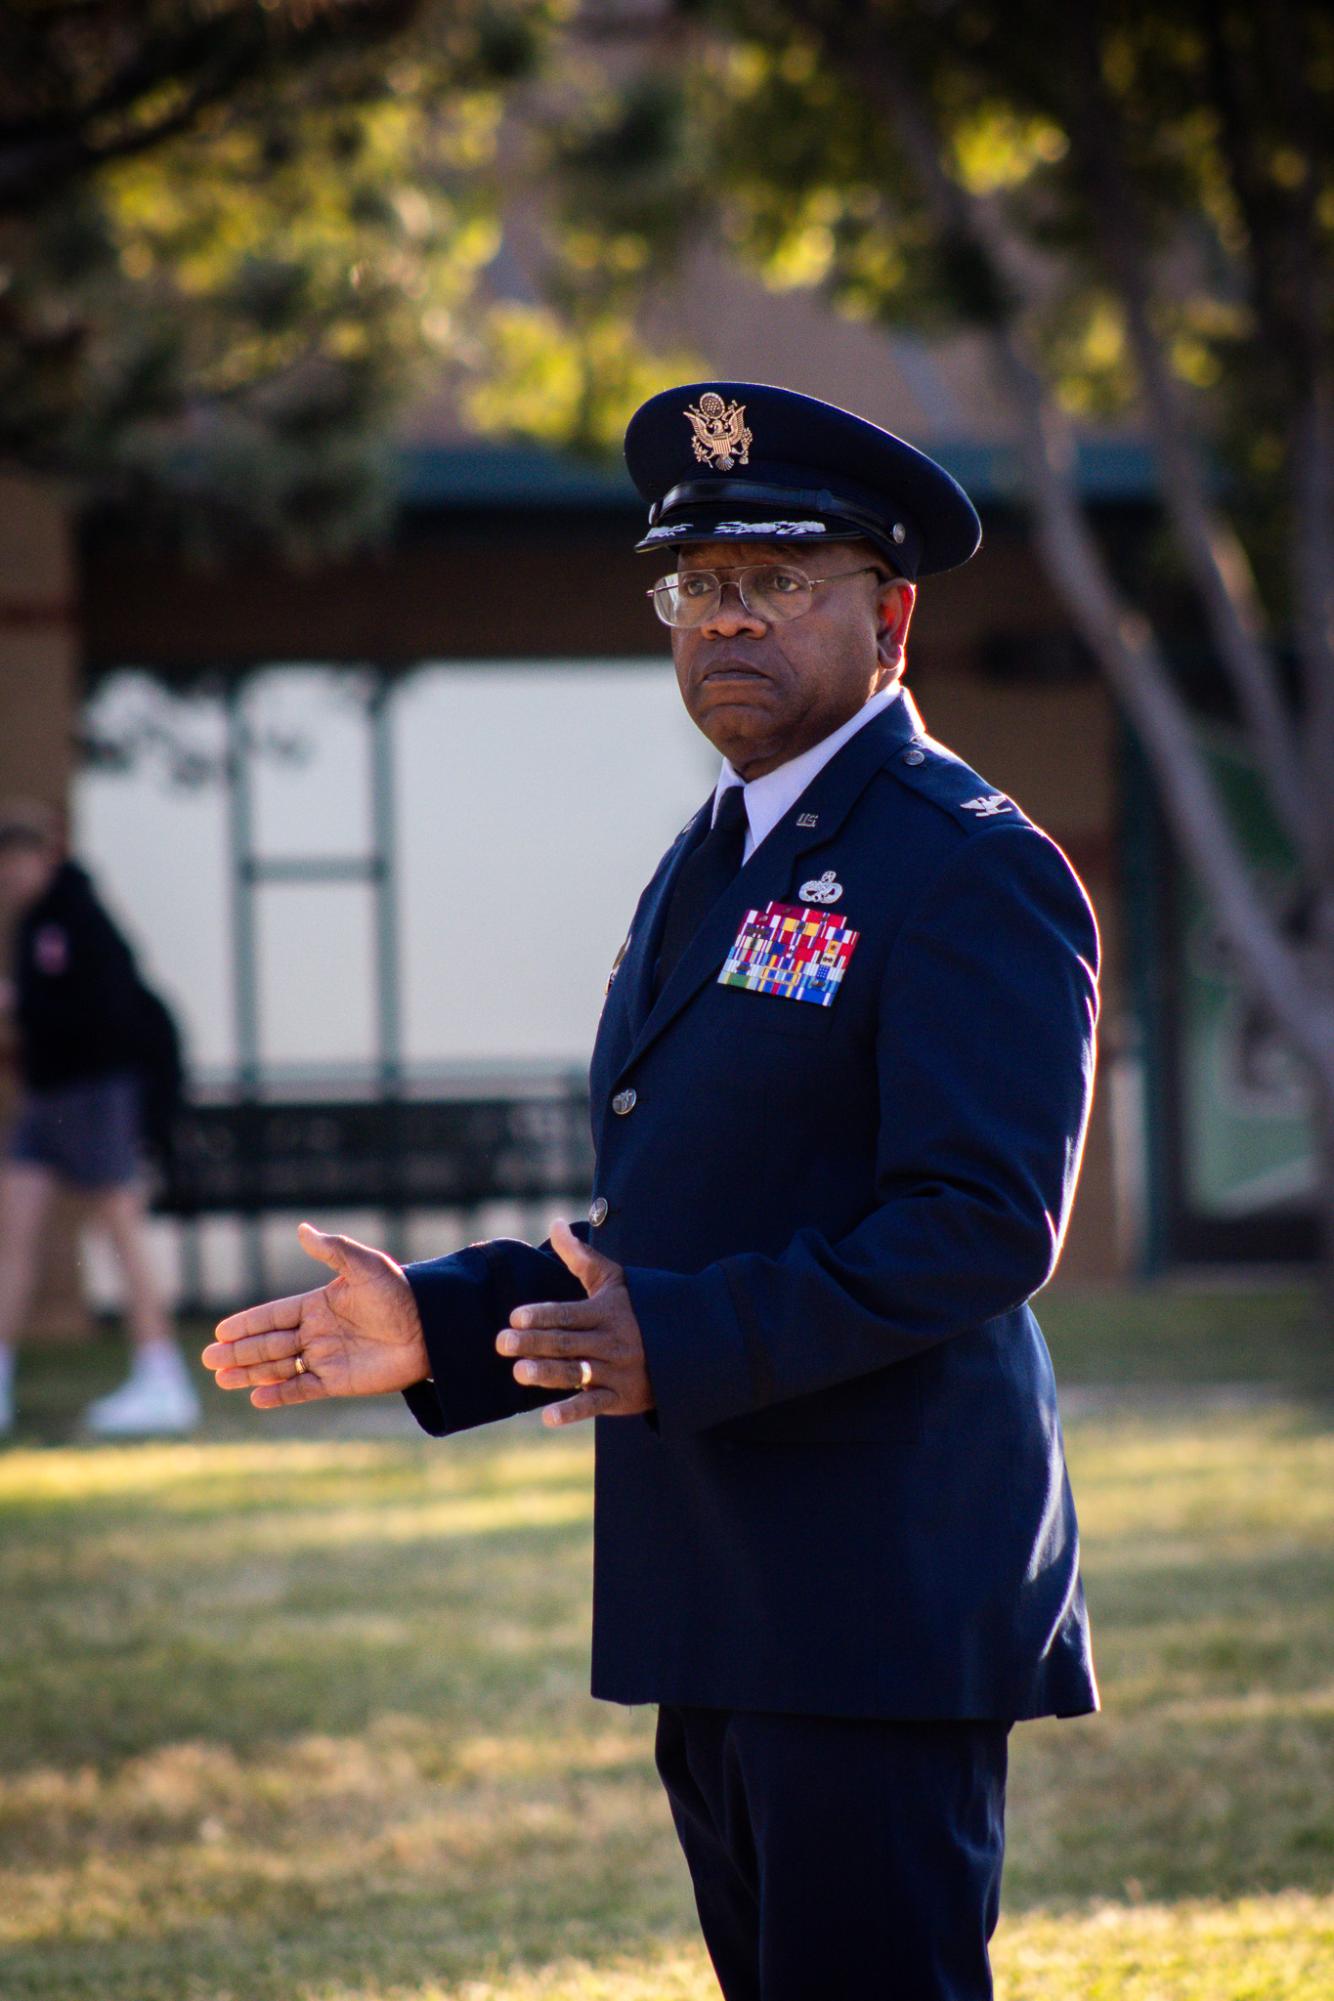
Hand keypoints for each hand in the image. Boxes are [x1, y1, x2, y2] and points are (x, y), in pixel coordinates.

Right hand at [201, 1221, 427, 1407]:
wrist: (431, 1329)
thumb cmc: (400, 1293)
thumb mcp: (366, 1266)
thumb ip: (332, 1251)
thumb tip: (301, 1229)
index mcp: (318, 1305)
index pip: (273, 1315)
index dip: (247, 1322)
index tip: (220, 1330)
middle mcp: (317, 1332)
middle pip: (268, 1343)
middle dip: (238, 1351)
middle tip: (208, 1358)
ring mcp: (326, 1358)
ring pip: (278, 1367)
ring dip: (250, 1372)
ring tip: (222, 1379)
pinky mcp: (339, 1381)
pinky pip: (302, 1389)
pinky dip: (280, 1394)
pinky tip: (257, 1397)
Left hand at [496, 1218, 653, 1426]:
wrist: (691, 1343)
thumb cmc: (643, 1306)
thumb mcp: (615, 1279)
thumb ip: (580, 1256)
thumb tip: (554, 1223)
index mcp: (608, 1312)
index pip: (569, 1313)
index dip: (542, 1315)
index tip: (515, 1317)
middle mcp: (611, 1342)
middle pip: (566, 1342)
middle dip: (533, 1343)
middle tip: (502, 1343)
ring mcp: (617, 1371)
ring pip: (577, 1373)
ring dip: (547, 1374)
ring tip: (519, 1372)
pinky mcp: (622, 1398)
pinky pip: (595, 1405)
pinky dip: (573, 1412)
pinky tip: (548, 1417)